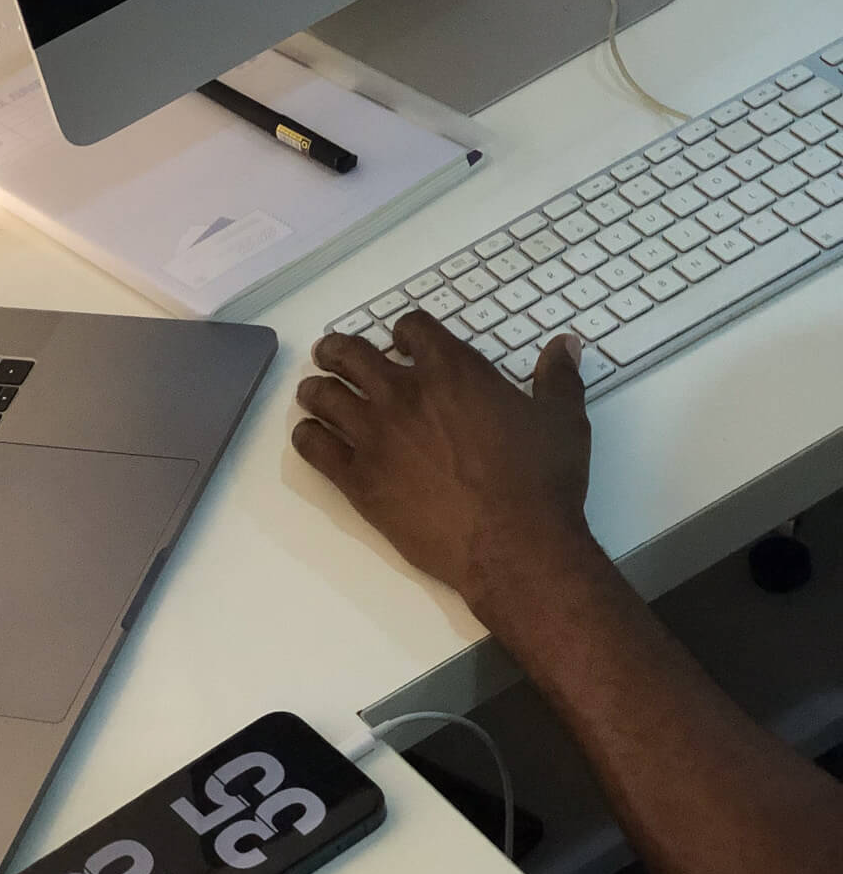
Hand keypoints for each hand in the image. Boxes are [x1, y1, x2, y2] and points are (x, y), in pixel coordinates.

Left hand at [293, 310, 601, 625]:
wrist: (516, 547)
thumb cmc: (542, 483)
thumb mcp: (561, 421)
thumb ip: (558, 378)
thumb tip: (565, 344)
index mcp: (451, 371)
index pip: (411, 327)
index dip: (404, 330)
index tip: (401, 340)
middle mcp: (404, 394)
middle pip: (349, 353)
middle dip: (337, 350)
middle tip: (332, 354)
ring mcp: (375, 436)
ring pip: (323, 396)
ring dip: (317, 389)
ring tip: (316, 392)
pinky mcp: (359, 480)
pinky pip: (314, 448)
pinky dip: (308, 437)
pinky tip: (311, 436)